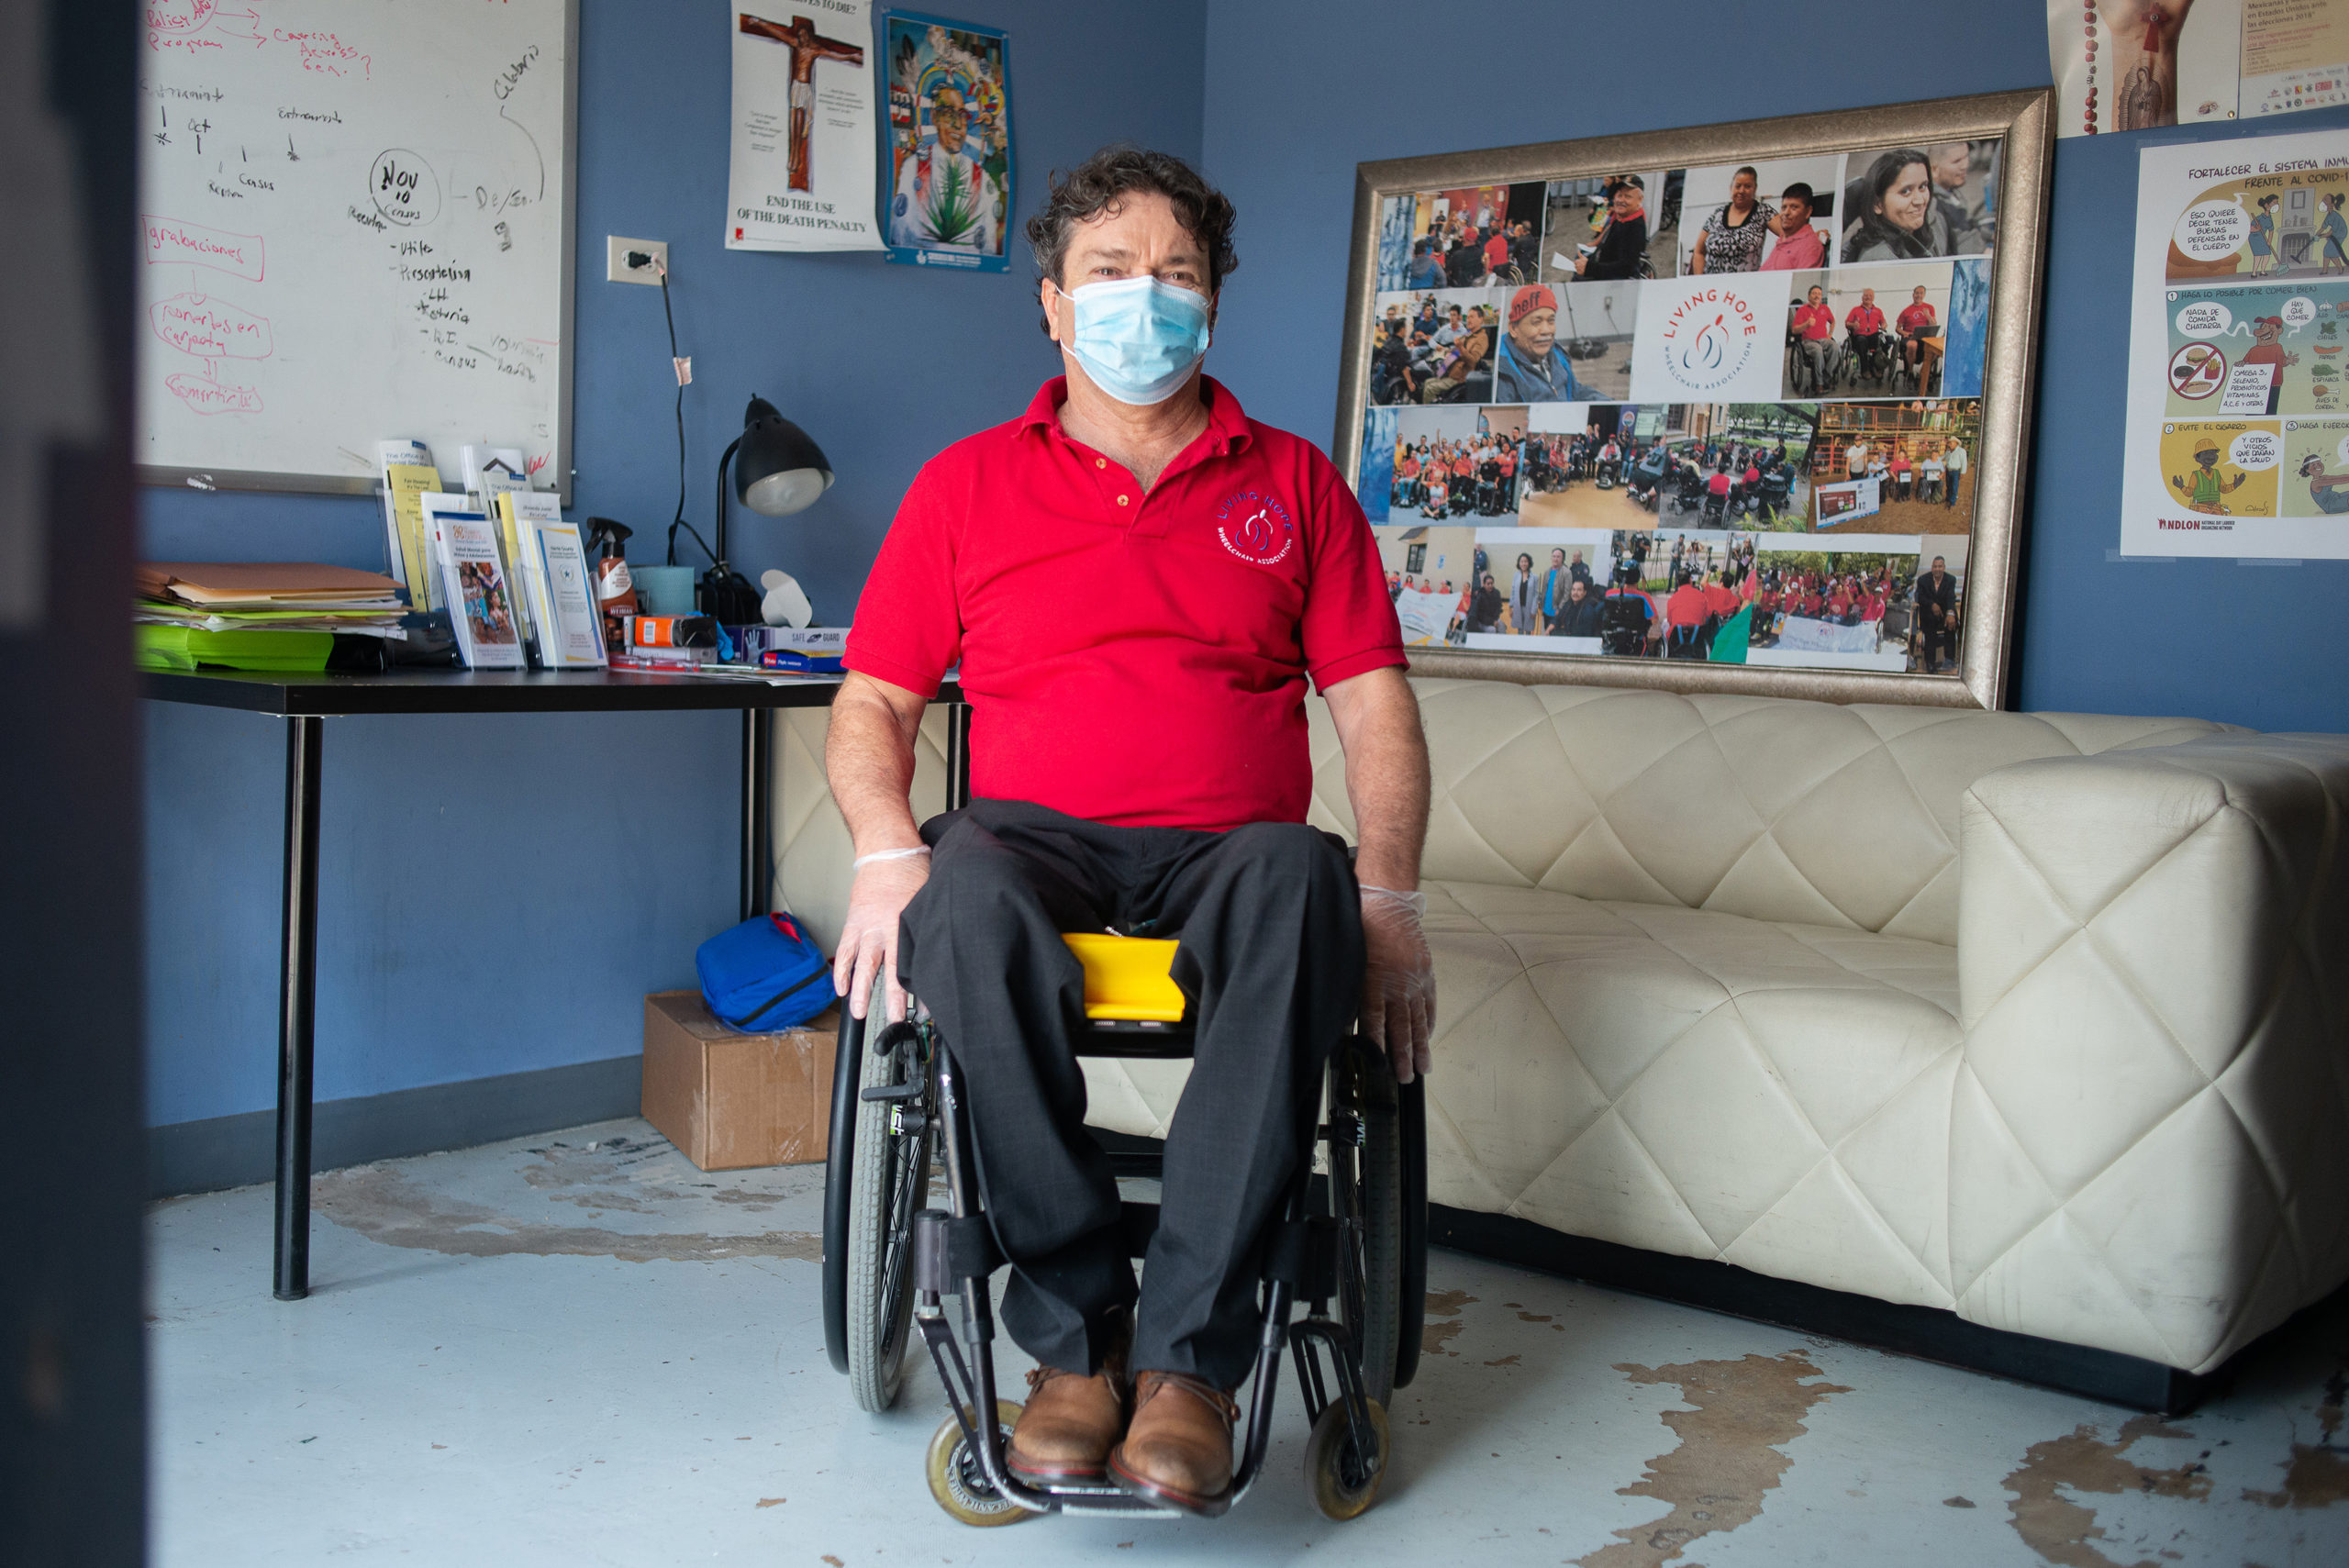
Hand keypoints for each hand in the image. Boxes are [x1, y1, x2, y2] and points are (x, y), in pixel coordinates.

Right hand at [832, 851, 929, 1021]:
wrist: (887, 850)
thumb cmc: (913, 869)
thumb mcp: (931, 898)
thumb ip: (932, 925)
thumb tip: (944, 951)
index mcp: (908, 923)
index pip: (915, 962)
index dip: (921, 987)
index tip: (928, 1007)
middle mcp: (886, 928)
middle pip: (889, 970)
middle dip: (892, 998)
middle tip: (895, 1019)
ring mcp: (867, 927)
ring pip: (862, 964)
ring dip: (860, 990)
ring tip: (859, 1013)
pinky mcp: (853, 922)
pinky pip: (845, 950)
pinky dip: (841, 970)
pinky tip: (842, 988)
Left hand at [1359, 885, 1434, 1084]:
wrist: (1387, 902)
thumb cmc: (1362, 927)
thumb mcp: (1346, 960)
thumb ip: (1348, 991)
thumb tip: (1344, 1020)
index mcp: (1373, 982)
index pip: (1376, 1022)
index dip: (1379, 1047)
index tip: (1381, 1066)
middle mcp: (1396, 984)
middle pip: (1401, 1027)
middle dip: (1404, 1056)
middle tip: (1408, 1077)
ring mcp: (1414, 979)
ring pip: (1418, 1019)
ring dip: (1421, 1046)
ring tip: (1424, 1066)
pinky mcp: (1425, 972)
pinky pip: (1429, 1002)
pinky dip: (1429, 1021)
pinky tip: (1428, 1036)